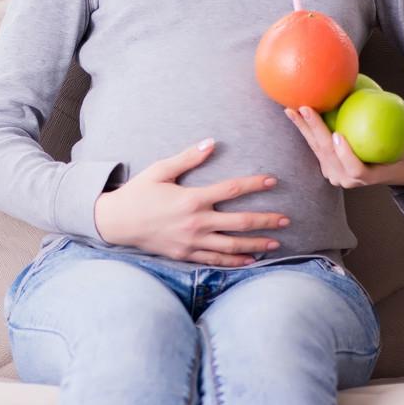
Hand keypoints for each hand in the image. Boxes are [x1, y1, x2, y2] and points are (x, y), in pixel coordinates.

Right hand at [93, 138, 290, 266]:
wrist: (117, 223)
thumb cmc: (138, 193)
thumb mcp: (160, 170)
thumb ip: (187, 158)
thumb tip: (211, 143)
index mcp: (191, 199)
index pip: (230, 190)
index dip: (253, 184)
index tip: (272, 180)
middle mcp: (196, 223)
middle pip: (239, 222)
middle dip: (265, 220)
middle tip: (286, 219)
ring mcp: (192, 242)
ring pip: (232, 246)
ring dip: (256, 244)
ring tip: (276, 243)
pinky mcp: (186, 255)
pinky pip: (215, 261)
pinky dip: (235, 261)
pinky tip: (251, 260)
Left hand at [285, 106, 403, 188]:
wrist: (385, 170)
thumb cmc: (402, 156)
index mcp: (367, 177)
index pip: (354, 170)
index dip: (345, 155)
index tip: (338, 135)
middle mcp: (346, 179)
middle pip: (327, 156)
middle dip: (314, 132)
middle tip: (306, 109)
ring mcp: (333, 173)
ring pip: (315, 150)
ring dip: (302, 129)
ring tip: (291, 109)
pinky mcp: (324, 165)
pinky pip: (312, 146)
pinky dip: (303, 130)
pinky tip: (293, 112)